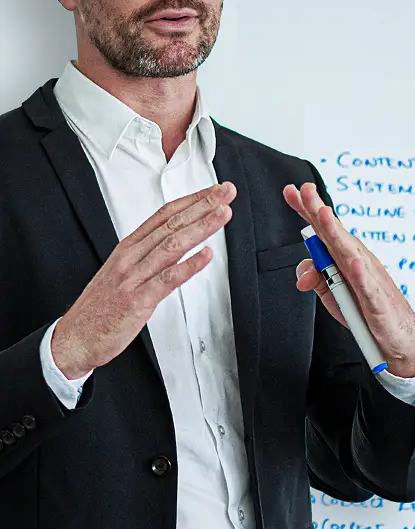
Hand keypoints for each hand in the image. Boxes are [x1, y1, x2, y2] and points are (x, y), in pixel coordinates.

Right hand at [51, 182, 235, 378]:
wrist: (75, 337)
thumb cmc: (101, 307)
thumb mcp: (122, 272)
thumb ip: (148, 255)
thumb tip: (176, 241)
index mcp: (129, 248)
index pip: (164, 215)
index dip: (191, 200)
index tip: (213, 191)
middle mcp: (131, 257)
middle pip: (172, 224)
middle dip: (202, 205)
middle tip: (226, 192)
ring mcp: (134, 277)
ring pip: (172, 245)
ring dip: (201, 228)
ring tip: (222, 214)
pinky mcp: (137, 300)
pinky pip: (167, 280)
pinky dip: (188, 266)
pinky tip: (206, 255)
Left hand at [283, 182, 414, 377]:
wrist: (401, 338)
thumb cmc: (368, 312)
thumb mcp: (333, 295)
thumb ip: (314, 278)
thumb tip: (301, 272)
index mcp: (344, 258)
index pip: (324, 230)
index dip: (309, 210)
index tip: (292, 191)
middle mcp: (357, 262)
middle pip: (335, 234)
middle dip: (319, 211)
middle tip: (305, 190)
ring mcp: (369, 280)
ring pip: (350, 253)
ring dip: (336, 233)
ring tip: (324, 215)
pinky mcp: (377, 303)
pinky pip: (368, 288)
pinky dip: (361, 274)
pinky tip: (354, 263)